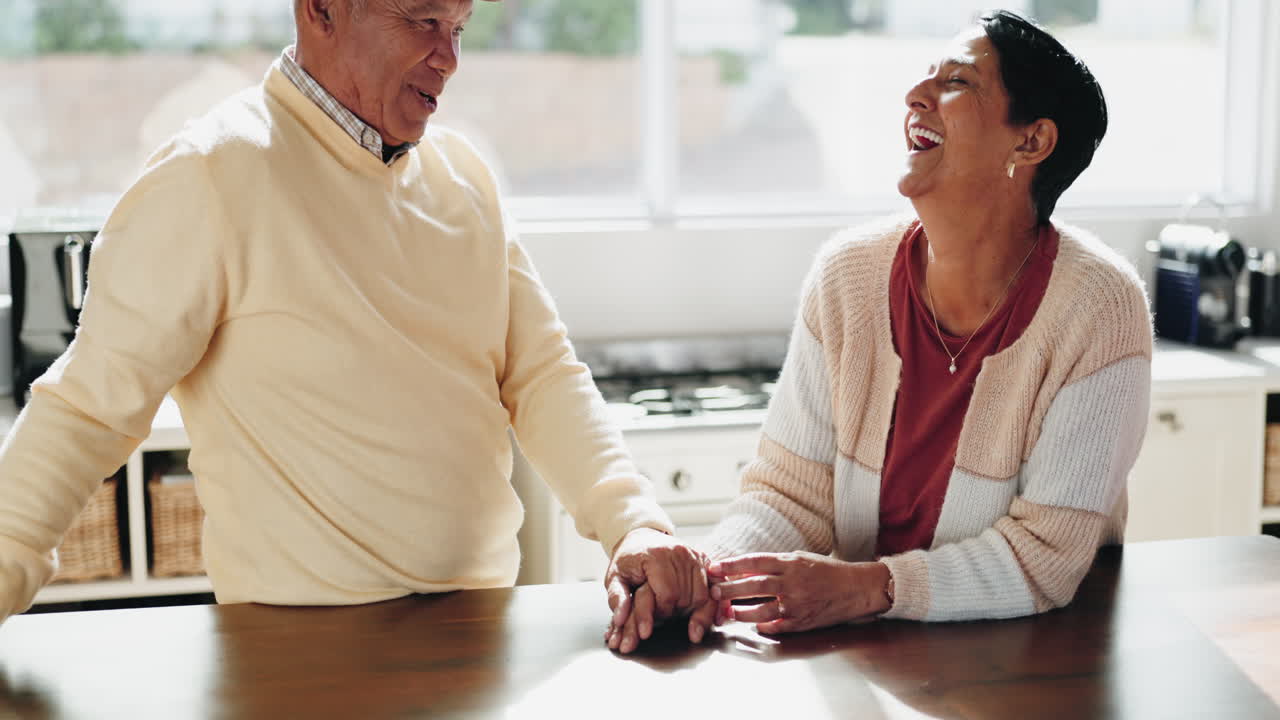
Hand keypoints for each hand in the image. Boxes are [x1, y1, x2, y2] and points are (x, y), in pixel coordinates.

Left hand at [603, 527, 714, 652]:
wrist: (642, 539)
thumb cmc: (628, 561)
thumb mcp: (615, 577)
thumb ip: (616, 597)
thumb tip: (619, 619)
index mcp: (656, 555)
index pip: (667, 596)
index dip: (660, 613)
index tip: (650, 619)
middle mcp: (680, 553)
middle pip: (685, 598)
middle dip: (673, 613)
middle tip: (660, 616)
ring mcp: (694, 555)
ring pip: (702, 597)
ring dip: (690, 611)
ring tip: (674, 612)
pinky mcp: (704, 559)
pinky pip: (713, 589)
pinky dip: (708, 605)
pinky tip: (703, 616)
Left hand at [708, 552, 890, 634]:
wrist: (856, 589)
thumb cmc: (826, 571)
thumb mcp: (799, 559)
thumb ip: (774, 565)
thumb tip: (744, 570)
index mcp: (790, 563)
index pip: (754, 562)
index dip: (732, 565)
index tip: (715, 568)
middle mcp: (792, 583)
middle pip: (754, 586)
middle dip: (730, 589)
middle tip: (714, 591)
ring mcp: (797, 604)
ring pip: (761, 610)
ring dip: (741, 612)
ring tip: (728, 611)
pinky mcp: (802, 622)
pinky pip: (775, 626)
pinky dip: (761, 625)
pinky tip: (752, 623)